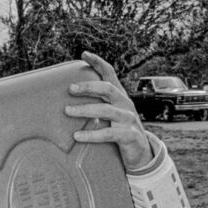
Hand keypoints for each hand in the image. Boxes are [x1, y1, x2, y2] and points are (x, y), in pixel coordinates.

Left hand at [64, 51, 152, 170]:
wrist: (141, 153)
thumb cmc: (119, 130)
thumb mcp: (110, 115)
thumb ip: (96, 105)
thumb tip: (65, 102)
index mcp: (119, 96)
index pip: (110, 73)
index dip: (98, 62)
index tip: (84, 54)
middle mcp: (125, 104)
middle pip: (107, 89)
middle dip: (89, 87)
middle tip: (70, 88)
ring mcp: (128, 119)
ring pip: (106, 111)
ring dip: (85, 110)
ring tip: (68, 111)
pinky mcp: (129, 135)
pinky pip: (108, 133)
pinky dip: (91, 134)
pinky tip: (77, 136)